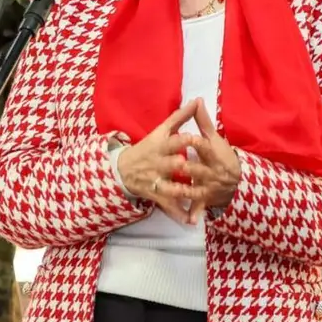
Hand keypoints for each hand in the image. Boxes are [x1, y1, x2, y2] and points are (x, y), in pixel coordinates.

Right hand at [116, 99, 199, 223]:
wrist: (123, 169)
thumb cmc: (148, 147)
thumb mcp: (162, 130)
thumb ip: (181, 116)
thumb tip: (197, 100)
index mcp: (161, 146)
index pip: (173, 141)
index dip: (184, 141)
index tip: (197, 138)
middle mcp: (158, 163)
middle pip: (170, 164)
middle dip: (179, 166)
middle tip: (192, 167)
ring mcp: (157, 180)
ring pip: (170, 187)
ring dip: (183, 191)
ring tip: (196, 194)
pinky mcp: (157, 195)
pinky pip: (168, 205)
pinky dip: (179, 214)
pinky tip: (191, 221)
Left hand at [178, 102, 240, 223]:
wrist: (238, 180)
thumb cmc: (221, 155)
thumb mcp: (214, 137)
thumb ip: (202, 120)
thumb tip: (197, 100)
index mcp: (213, 154)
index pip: (205, 147)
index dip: (196, 142)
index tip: (187, 137)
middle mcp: (212, 171)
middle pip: (199, 169)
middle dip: (189, 168)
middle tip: (176, 165)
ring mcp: (209, 186)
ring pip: (196, 189)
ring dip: (185, 191)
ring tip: (172, 190)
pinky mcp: (206, 199)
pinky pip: (199, 207)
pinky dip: (195, 214)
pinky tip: (188, 221)